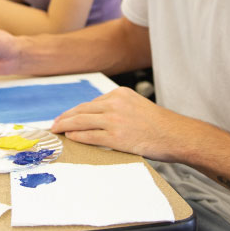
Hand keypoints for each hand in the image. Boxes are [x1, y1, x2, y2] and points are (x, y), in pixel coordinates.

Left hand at [50, 87, 196, 160]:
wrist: (175, 135)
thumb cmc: (159, 124)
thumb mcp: (137, 105)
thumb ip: (119, 107)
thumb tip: (98, 117)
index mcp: (120, 93)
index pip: (91, 103)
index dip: (75, 111)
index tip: (66, 116)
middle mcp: (115, 103)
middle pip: (82, 110)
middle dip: (65, 117)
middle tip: (54, 124)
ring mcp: (114, 120)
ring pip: (81, 121)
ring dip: (65, 126)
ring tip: (56, 131)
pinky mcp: (116, 136)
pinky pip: (89, 135)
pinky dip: (76, 136)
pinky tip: (69, 137)